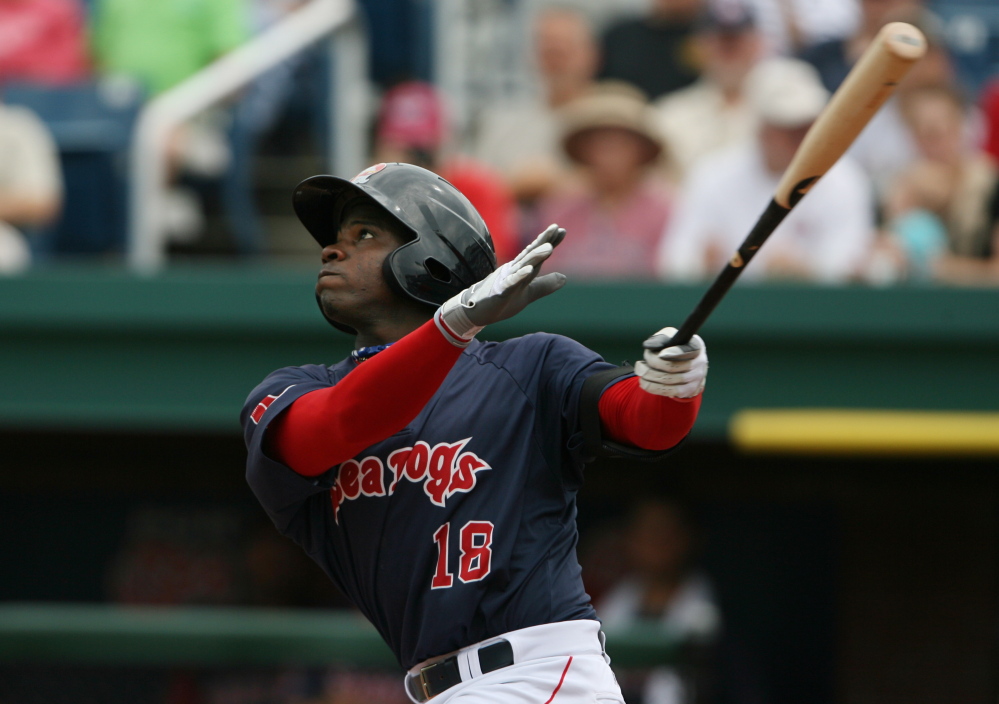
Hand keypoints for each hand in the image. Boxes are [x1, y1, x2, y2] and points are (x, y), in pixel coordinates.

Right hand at [436, 224, 566, 341]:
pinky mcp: (500, 291)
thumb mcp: (529, 293)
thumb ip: (545, 285)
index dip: (549, 241)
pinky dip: (519, 276)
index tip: (562, 230)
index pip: (537, 253)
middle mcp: (514, 270)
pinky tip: (529, 270)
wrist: (478, 312)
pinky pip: (511, 283)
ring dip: (536, 256)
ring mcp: (506, 279)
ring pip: (523, 266)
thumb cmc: (503, 300)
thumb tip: (565, 278)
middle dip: (543, 241)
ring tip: (549, 247)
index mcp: (522, 269)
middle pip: (531, 254)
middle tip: (555, 228)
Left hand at [634, 327, 707, 397]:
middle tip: (639, 365)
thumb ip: (660, 338)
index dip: (674, 353)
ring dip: (649, 377)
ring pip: (668, 380)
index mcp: (696, 345)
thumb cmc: (674, 347)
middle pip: (672, 366)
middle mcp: (699, 362)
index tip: (661, 354)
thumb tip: (649, 345)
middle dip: (653, 365)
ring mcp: (695, 378)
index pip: (688, 350)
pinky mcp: (688, 390)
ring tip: (640, 372)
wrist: (687, 365)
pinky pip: (668, 391)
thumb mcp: (670, 337)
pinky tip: (644, 383)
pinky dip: (653, 387)